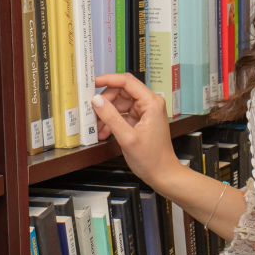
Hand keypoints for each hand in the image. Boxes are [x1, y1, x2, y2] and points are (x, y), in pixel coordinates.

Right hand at [91, 73, 179, 188]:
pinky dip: (111, 122)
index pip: (127, 82)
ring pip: (119, 104)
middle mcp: (149, 104)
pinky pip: (121, 115)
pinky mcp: (139, 121)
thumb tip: (96, 100)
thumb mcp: (127, 138)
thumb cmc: (152, 158)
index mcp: (151, 103)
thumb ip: (111, 117)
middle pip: (121, 92)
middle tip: (92, 112)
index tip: (93, 83)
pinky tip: (104, 132)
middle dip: (105, 102)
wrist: (162, 174)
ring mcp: (144, 112)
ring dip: (106, 114)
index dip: (109, 79)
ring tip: (97, 127)